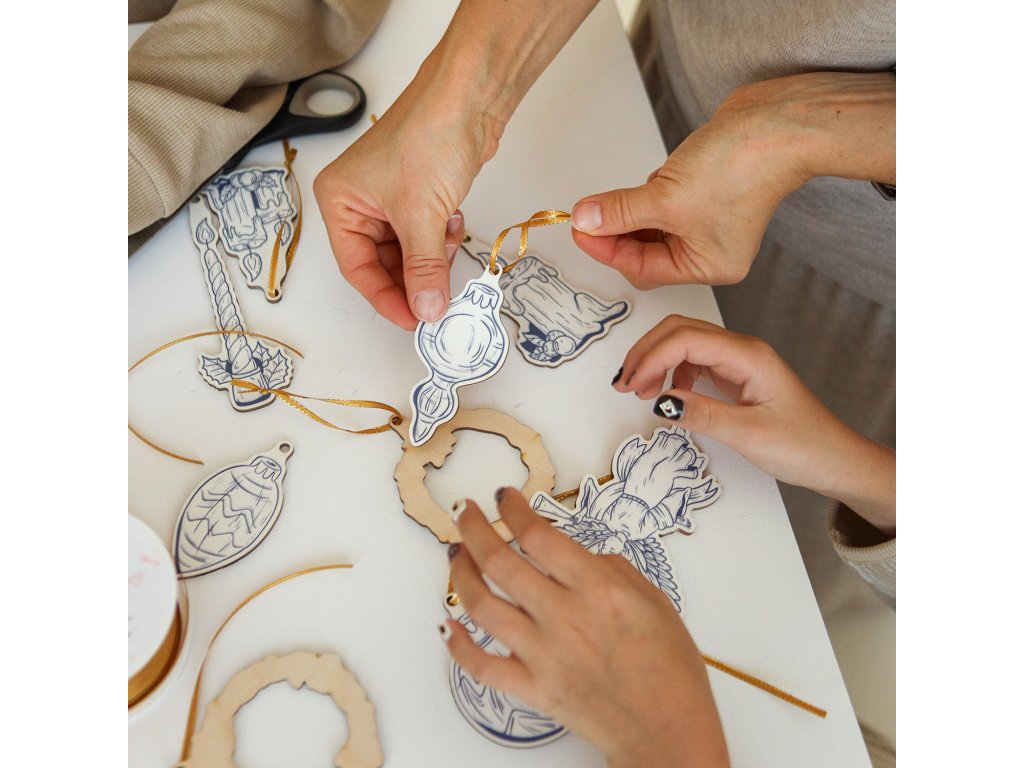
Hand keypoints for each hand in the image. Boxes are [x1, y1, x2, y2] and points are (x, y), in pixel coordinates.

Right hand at [313, 68, 485, 328]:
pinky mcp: (418, 195)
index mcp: (339, 201)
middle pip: (383, 263)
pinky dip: (441, 240)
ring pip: (408, 252)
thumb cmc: (429, 135)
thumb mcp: (422, 216)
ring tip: (448, 245)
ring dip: (432, 258)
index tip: (414, 321)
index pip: (357, 268)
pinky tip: (453, 223)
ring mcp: (389, 198)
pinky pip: (426, 236)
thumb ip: (424, 269)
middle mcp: (358, 201)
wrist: (469, 98)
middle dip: (414, 279)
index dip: (386, 298)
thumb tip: (427, 310)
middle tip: (438, 302)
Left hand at [445, 490, 728, 767]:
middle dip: (473, 528)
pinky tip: (448, 625)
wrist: (668, 730)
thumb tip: (579, 556)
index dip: (512, 509)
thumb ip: (613, 569)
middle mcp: (564, 615)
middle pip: (500, 561)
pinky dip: (457, 645)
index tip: (502, 498)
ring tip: (456, 556)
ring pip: (482, 605)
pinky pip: (481, 665)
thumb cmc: (670, 667)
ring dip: (461, 574)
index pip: (537, 535)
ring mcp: (543, 654)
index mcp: (597, 588)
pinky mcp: (532, 689)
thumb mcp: (654, 599)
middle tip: (464, 512)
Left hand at [570, 71, 896, 287]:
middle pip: (645, 252)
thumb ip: (620, 211)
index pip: (641, 267)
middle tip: (587, 215)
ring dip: (631, 211)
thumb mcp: (665, 196)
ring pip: (652, 226)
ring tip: (613, 198)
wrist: (777, 121)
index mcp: (707, 265)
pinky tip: (649, 180)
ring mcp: (709, 221)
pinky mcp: (705, 193)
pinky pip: (664, 203)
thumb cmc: (742, 166)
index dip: (605, 248)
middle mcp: (710, 249)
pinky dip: (649, 194)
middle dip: (616, 232)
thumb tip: (586, 219)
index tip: (579, 228)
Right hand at [616, 315, 895, 533]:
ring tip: (638, 391)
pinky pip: (694, 362)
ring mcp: (738, 361)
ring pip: (685, 343)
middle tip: (622, 384)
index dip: (651, 357)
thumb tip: (659, 401)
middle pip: (680, 330)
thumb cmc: (802, 446)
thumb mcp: (748, 434)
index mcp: (748, 355)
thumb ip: (702, 414)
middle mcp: (742, 350)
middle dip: (646, 352)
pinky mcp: (736, 376)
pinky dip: (671, 373)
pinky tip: (667, 395)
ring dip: (656, 360)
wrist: (835, 459)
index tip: (630, 386)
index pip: (686, 338)